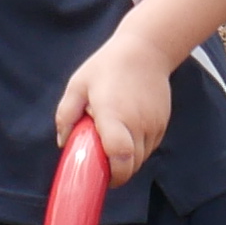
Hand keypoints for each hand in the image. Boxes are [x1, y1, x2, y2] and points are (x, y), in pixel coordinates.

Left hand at [55, 48, 174, 187]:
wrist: (146, 49)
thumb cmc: (108, 66)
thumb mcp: (78, 85)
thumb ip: (66, 114)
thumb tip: (63, 142)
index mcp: (114, 115)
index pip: (120, 156)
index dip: (112, 174)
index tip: (100, 175)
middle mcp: (137, 123)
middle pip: (131, 165)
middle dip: (116, 171)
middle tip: (101, 161)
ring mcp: (153, 124)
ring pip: (142, 158)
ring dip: (127, 159)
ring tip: (113, 140)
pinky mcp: (162, 123)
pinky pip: (150, 146)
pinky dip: (138, 148)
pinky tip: (127, 131)